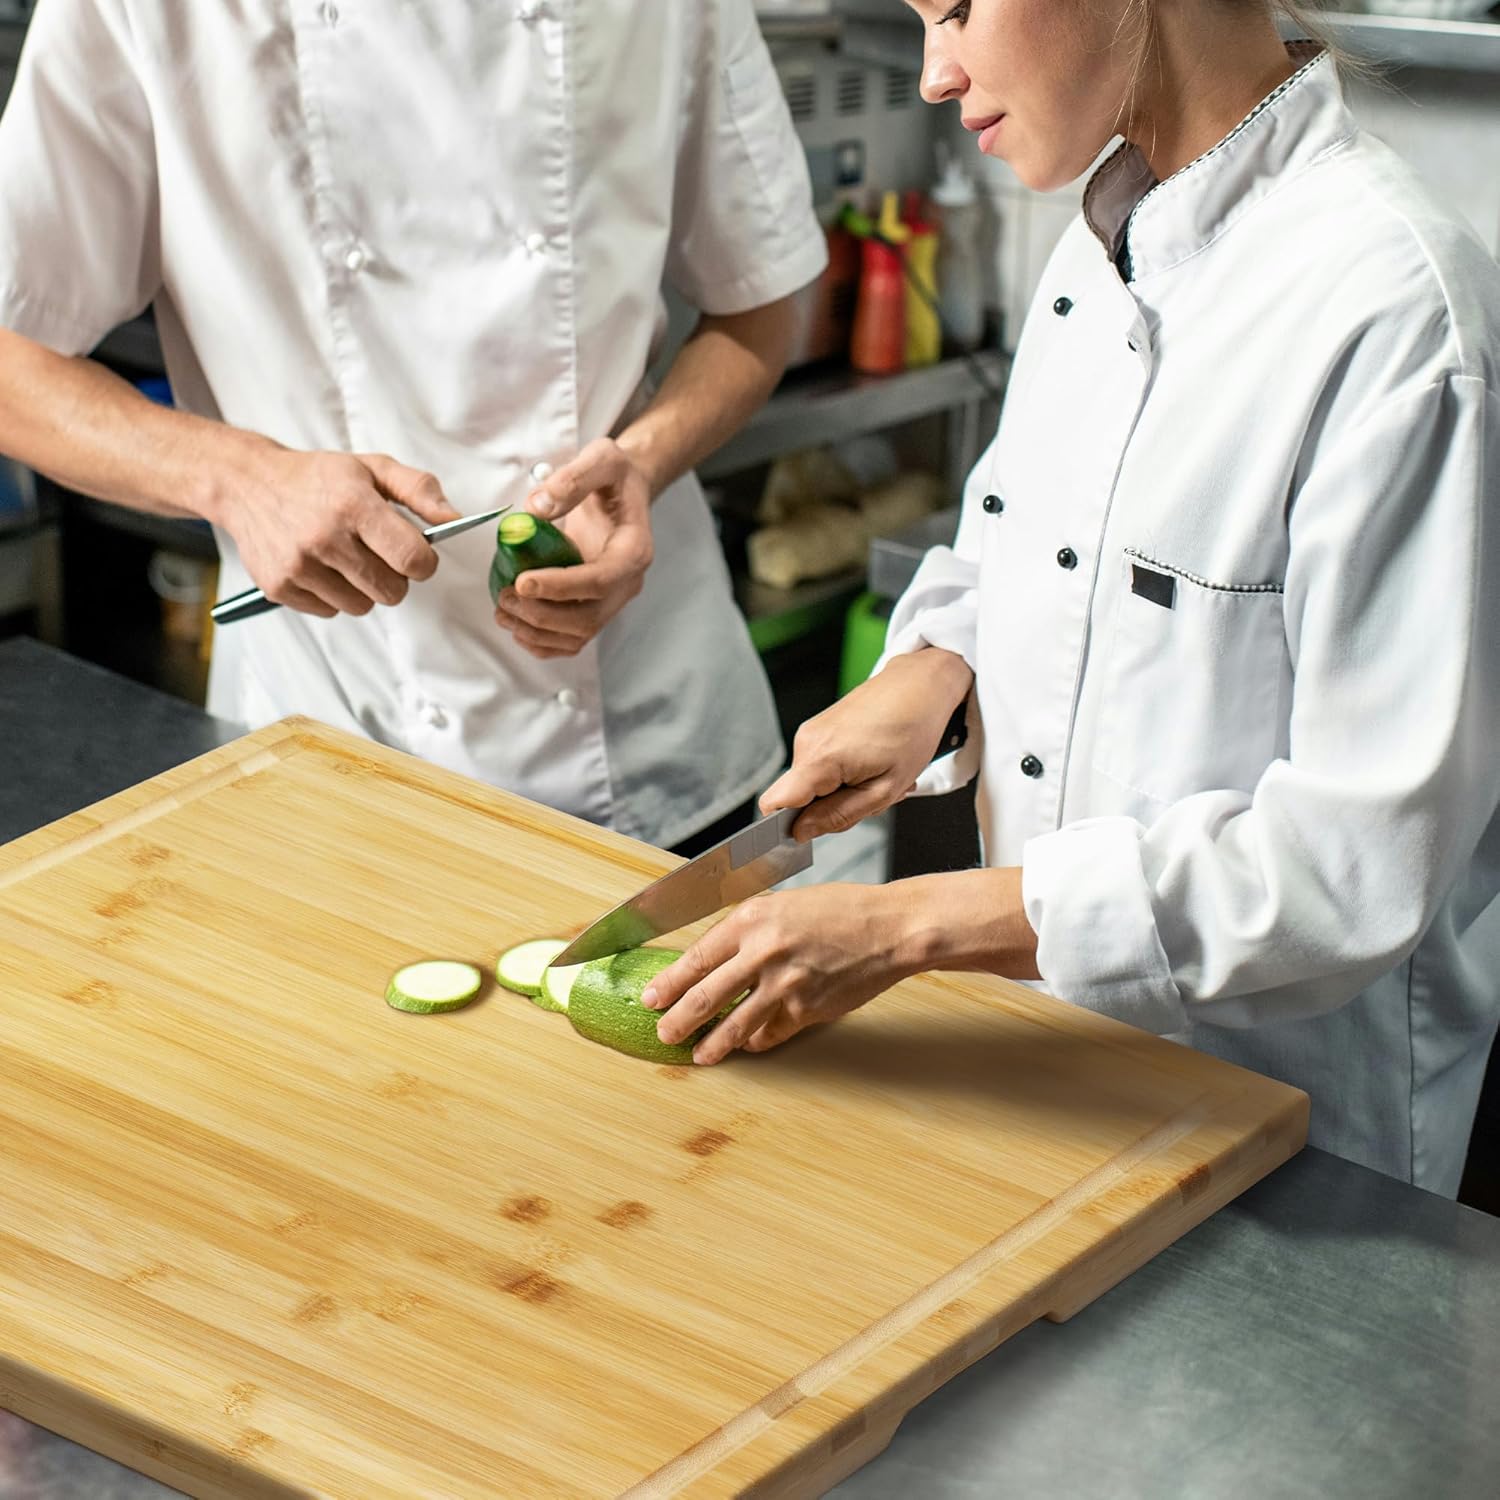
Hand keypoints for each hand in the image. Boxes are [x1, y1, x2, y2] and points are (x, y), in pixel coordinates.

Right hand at [216, 450, 459, 617]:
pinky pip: (330, 611)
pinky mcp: (279, 587)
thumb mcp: (372, 468)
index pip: (412, 559)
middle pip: (391, 591)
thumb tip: (453, 518)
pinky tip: (321, 566)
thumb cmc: (318, 478)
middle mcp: (324, 537)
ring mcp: (299, 565)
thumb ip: (419, 490)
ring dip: (363, 588)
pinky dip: (333, 595)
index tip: (416, 554)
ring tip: (346, 558)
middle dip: (395, 577)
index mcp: (353, 505)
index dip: (424, 563)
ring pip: (362, 606)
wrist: (248, 483)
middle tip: (378, 554)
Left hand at [493, 438, 653, 657]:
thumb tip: (537, 508)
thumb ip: (572, 479)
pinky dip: (542, 641)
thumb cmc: (615, 477)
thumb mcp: (601, 458)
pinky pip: (571, 638)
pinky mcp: (595, 606)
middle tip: (504, 596)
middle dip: (542, 614)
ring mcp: (612, 599)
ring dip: (537, 631)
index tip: (523, 581)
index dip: (561, 587)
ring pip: (579, 634)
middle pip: (589, 618)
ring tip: (502, 610)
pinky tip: (516, 625)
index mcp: (634, 550)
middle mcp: (627, 582)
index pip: (601, 580)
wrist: (625, 491)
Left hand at [641, 884, 915, 1064]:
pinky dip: (757, 1041)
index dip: (669, 982)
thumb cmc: (840, 910)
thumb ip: (749, 930)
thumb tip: (713, 960)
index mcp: (752, 919)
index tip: (651, 997)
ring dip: (712, 1044)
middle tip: (663, 1032)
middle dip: (678, 1019)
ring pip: (735, 1024)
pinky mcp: (807, 1010)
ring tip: (699, 1055)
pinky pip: (771, 1033)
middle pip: (705, 995)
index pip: (696, 957)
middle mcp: (763, 952)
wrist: (889, 928)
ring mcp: (785, 985)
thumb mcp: (784, 905)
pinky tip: (749, 1044)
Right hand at [761, 648, 973, 840]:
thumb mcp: (885, 789)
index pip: (774, 804)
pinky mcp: (819, 729)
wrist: (920, 685)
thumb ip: (839, 815)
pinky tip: (872, 763)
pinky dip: (844, 775)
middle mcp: (806, 742)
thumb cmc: (912, 729)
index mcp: (819, 759)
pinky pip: (820, 767)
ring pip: (812, 785)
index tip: (811, 834)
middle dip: (829, 809)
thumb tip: (802, 832)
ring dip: (842, 791)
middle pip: (797, 799)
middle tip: (870, 796)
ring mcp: (811, 733)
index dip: (784, 827)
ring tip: (877, 775)